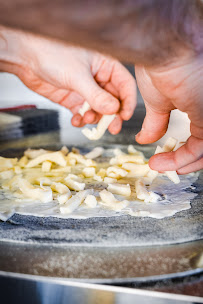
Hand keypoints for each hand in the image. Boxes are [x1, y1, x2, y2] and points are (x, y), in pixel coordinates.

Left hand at [0, 27, 135, 134]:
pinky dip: (81, 119)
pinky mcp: (73, 99)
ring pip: (98, 109)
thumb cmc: (53, 54)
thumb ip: (96, 95)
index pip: (125, 85)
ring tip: (87, 119)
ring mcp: (85, 90)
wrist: (26, 57)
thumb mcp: (78, 75)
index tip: (125, 116)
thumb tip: (113, 110)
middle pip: (113, 100)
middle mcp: (98, 78)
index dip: (127, 101)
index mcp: (105, 65)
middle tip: (112, 128)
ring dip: (95, 118)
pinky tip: (76, 120)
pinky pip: (82, 113)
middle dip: (112, 115)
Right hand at [135, 53, 202, 173]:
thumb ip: (155, 123)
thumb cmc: (159, 68)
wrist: (161, 54)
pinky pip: (201, 147)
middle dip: (183, 159)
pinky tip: (162, 163)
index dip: (179, 149)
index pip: (196, 133)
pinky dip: (182, 159)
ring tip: (160, 166)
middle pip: (202, 144)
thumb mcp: (156, 103)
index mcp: (198, 102)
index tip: (159, 156)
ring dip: (182, 162)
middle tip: (163, 165)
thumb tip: (144, 138)